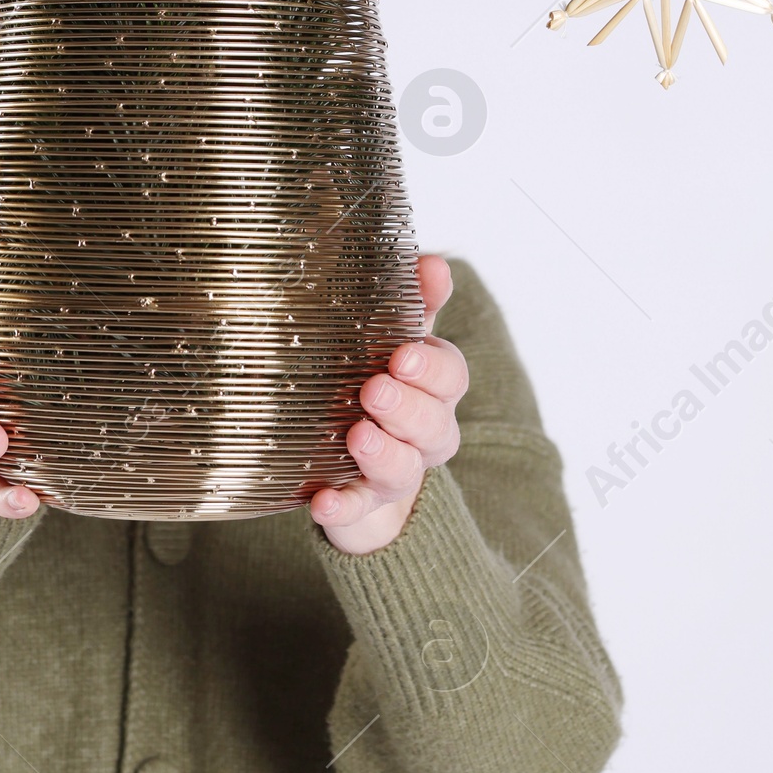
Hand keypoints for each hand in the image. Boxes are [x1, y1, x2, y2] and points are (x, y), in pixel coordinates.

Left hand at [310, 255, 465, 555]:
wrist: (357, 465)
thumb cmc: (378, 383)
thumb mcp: (395, 339)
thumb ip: (413, 303)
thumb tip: (432, 259)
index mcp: (432, 388)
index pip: (451, 376)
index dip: (432, 367)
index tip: (403, 353)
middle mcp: (422, 435)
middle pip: (435, 425)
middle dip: (409, 407)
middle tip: (376, 388)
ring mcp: (393, 474)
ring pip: (405, 470)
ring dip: (383, 453)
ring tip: (356, 435)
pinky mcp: (360, 507)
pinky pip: (356, 513)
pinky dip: (342, 508)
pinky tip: (321, 501)